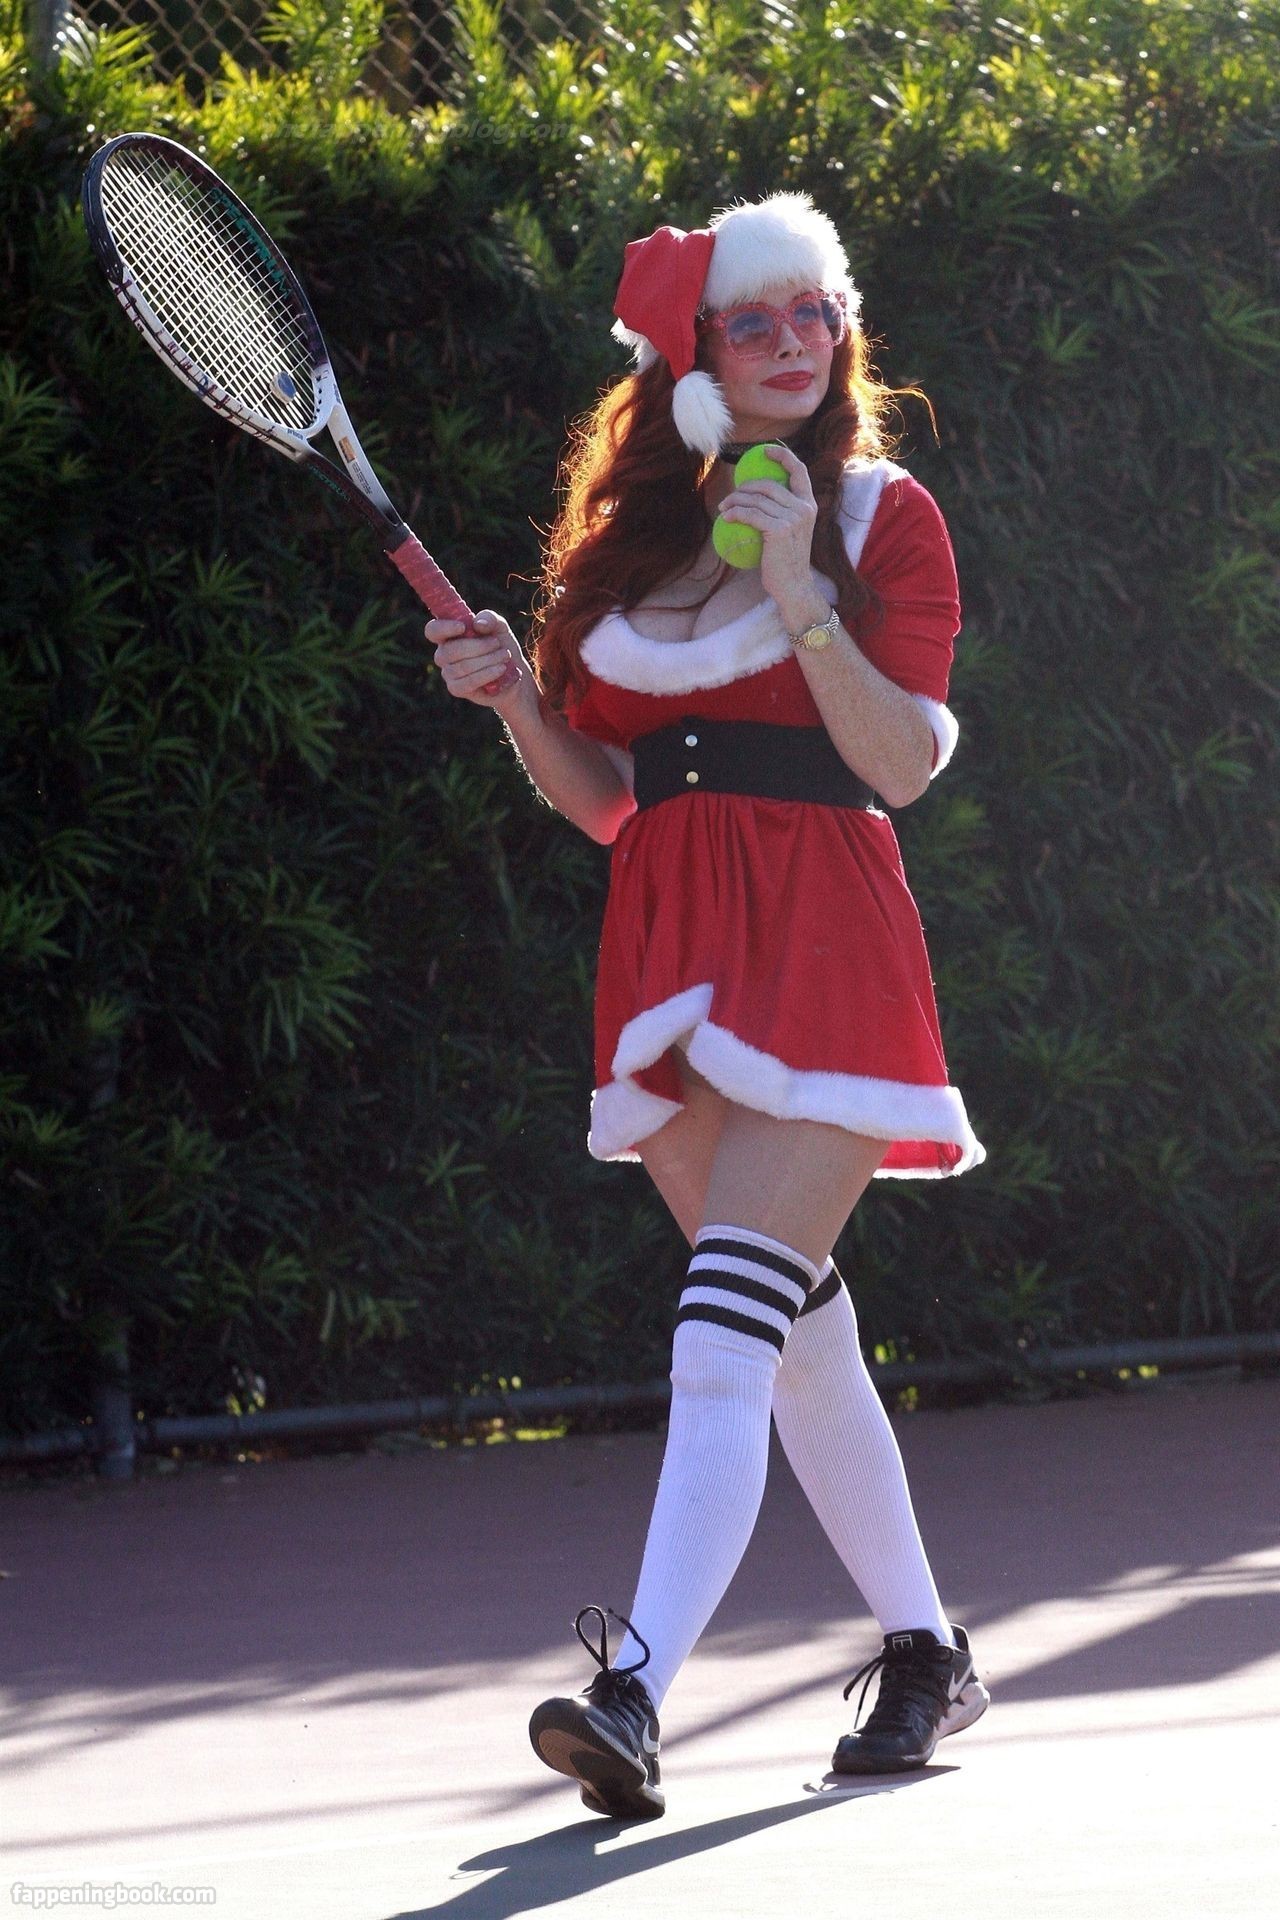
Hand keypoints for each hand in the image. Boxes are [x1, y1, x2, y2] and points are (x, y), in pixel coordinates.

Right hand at [425, 610, 531, 711]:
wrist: (514, 674)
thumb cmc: (501, 647)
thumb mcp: (499, 627)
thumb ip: (490, 618)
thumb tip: (478, 624)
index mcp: (448, 635)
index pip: (433, 630)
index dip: (444, 628)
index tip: (463, 627)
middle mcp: (443, 654)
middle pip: (450, 650)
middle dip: (478, 646)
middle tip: (497, 643)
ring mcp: (448, 673)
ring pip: (462, 666)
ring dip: (487, 660)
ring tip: (504, 656)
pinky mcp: (456, 689)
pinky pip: (468, 682)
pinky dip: (487, 674)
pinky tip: (501, 669)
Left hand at [715, 442, 818, 614]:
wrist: (793, 585)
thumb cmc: (786, 561)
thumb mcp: (790, 532)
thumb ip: (782, 513)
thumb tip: (757, 497)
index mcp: (809, 504)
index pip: (799, 471)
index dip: (782, 455)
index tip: (765, 450)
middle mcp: (803, 508)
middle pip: (768, 485)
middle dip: (744, 487)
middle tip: (730, 497)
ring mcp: (793, 518)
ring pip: (756, 500)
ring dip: (734, 501)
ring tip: (723, 508)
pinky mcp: (779, 530)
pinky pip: (750, 514)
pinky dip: (734, 514)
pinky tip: (725, 517)